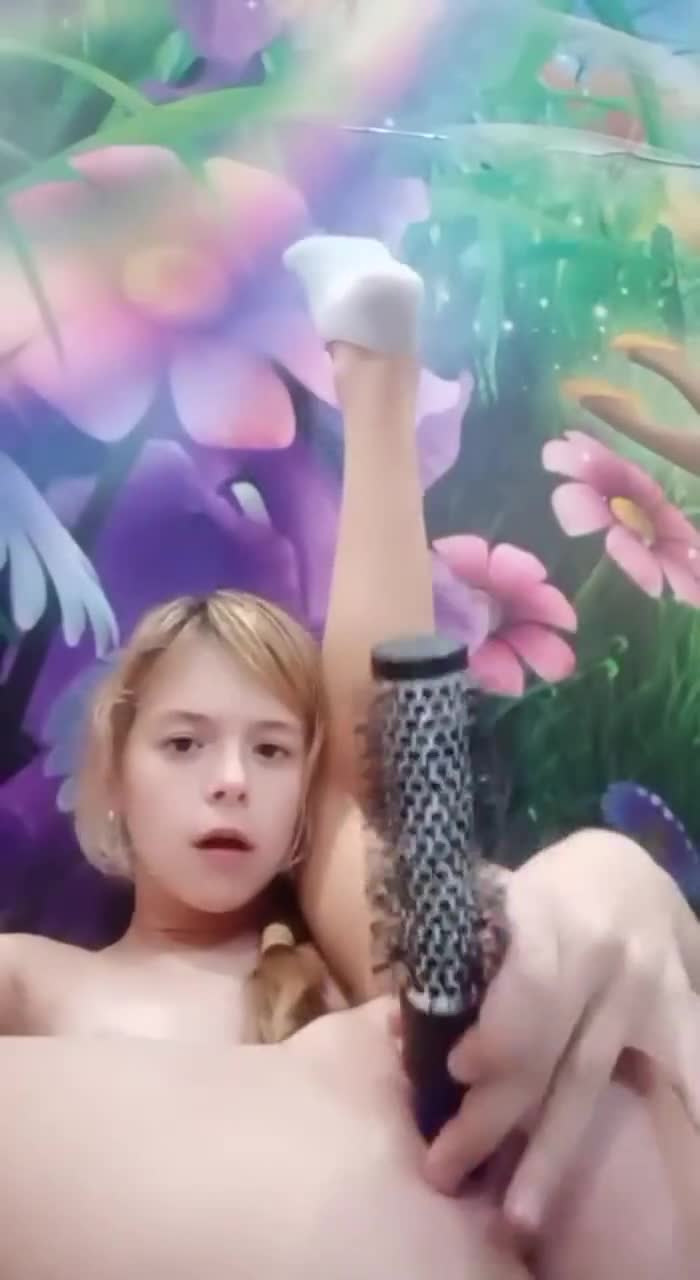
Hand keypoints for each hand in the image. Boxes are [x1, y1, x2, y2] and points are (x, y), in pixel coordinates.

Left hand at [422, 830, 699, 1235]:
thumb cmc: (547, 883)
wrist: (631, 868)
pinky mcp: (679, 1015)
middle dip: (491, 1116)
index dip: (497, 1030)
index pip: (528, 980)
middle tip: (445, 1168)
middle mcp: (600, 956)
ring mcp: (643, 992)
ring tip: (520, 1215)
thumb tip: (409, 1016)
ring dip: (550, 1152)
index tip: (458, 1070)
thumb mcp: (504, 889)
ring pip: (591, 1081)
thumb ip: (468, 945)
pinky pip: (685, 1076)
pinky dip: (683, 1120)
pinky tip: (677, 1194)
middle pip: (544, 1050)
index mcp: (549, 913)